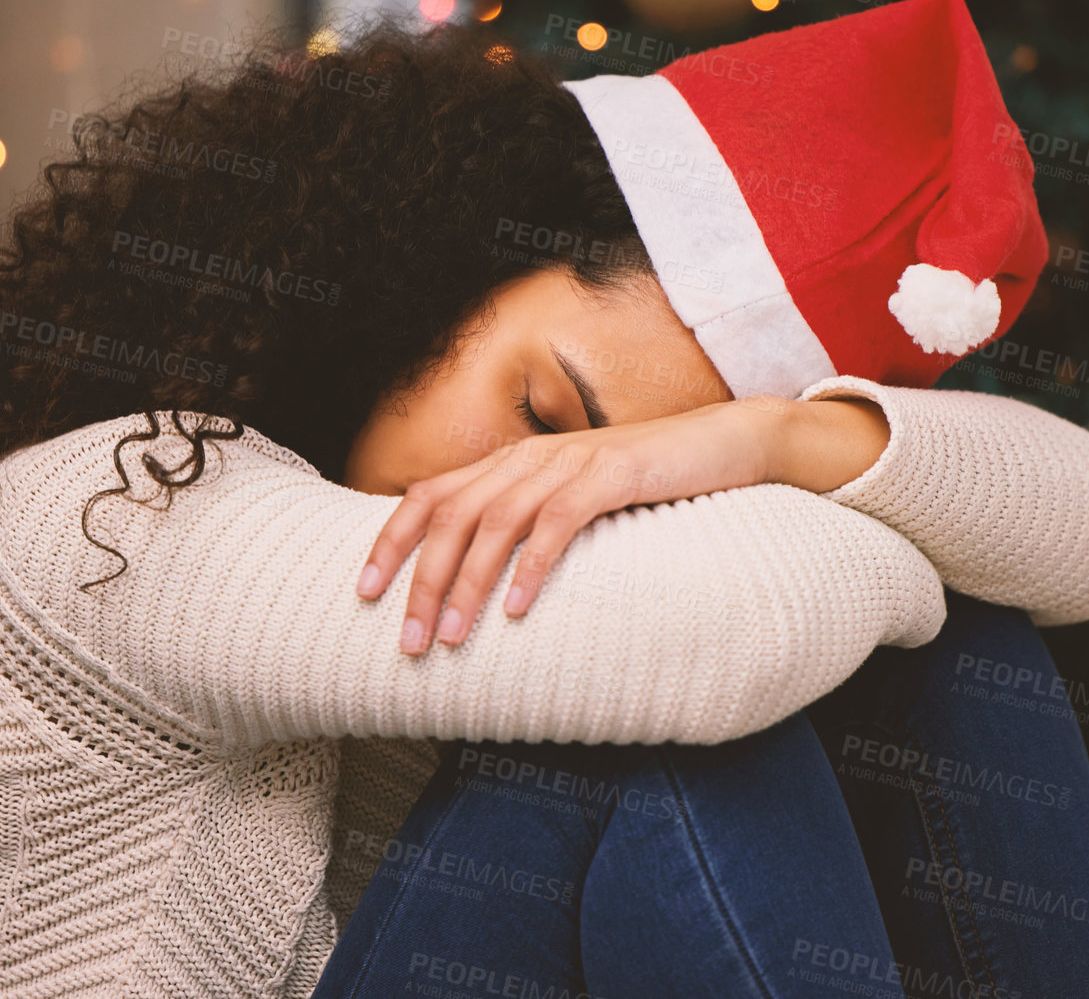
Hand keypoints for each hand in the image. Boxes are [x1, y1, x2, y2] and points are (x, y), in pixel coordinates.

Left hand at [356, 395, 793, 654]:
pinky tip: (518, 609)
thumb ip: (526, 523)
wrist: (723, 443)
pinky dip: (532, 567)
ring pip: (496, 523)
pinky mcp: (612, 474)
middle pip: (451, 518)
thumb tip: (479, 579)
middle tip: (410, 644)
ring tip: (451, 639)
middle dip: (421, 582)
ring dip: (467, 585)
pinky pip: (558, 523)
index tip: (364, 595)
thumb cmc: (646, 484)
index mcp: (511, 463)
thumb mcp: (571, 500)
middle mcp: (529, 457)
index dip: (390, 543)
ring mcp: (569, 462)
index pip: (429, 497)